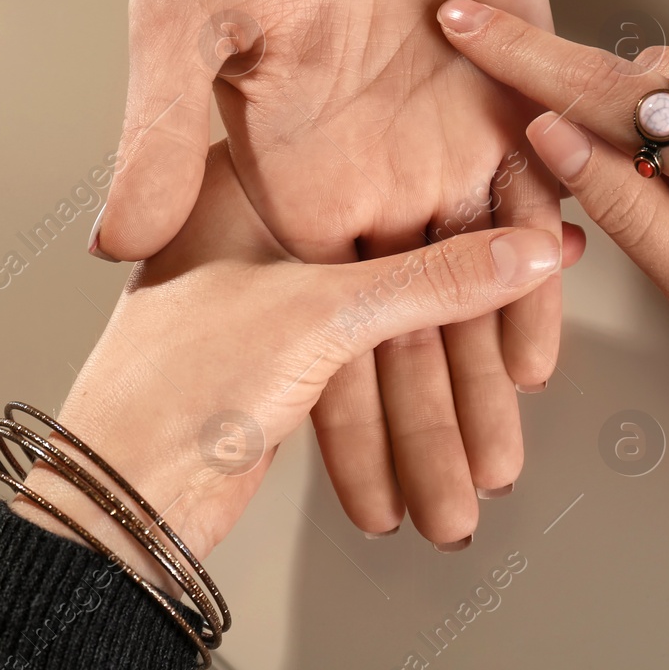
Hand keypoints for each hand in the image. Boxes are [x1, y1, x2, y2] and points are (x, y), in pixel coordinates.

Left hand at [20, 146, 577, 566]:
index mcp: (251, 179)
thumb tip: (530, 252)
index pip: (386, 172)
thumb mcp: (320, 316)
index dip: (470, 190)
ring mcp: (278, 290)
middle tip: (548, 285)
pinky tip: (482, 367)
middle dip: (477, 283)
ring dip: (461, 345)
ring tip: (529, 362)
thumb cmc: (176, 384)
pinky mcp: (290, 352)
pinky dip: (428, 364)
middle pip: (397, 243)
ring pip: (392, 307)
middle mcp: (265, 222)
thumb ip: (433, 281)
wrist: (120, 498)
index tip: (538, 207)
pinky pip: (379, 351)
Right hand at [97, 0, 560, 538]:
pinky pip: (525, 210)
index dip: (339, 425)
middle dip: (423, 434)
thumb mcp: (183, 21)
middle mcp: (365, 183)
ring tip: (495, 467)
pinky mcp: (500, 108)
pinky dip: (532, 279)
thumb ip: (161, 133)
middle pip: (401, 338)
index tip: (359, 503)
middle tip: (446, 516)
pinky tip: (535, 351)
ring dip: (480, 384)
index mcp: (288, 185)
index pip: (312, 335)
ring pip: (468, 293)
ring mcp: (434, 151)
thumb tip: (113, 234)